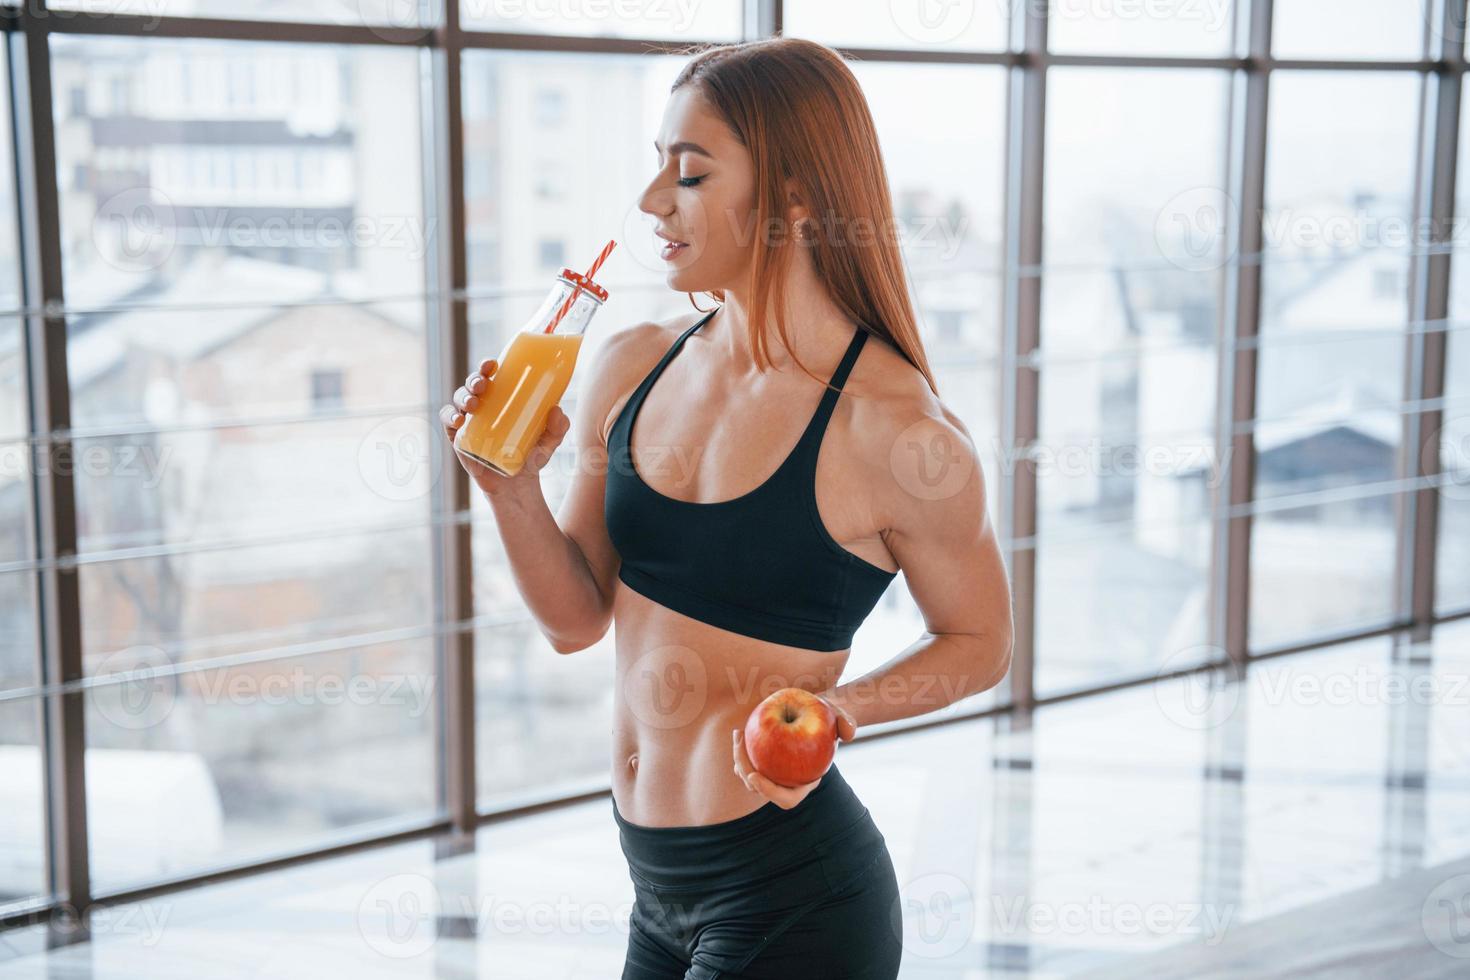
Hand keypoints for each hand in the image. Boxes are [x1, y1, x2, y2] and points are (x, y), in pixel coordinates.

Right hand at [439, 357, 571, 496]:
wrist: (518, 485)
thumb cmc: (532, 456)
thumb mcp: (549, 441)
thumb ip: (558, 427)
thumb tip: (557, 409)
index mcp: (501, 400)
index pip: (491, 376)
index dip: (487, 366)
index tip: (492, 364)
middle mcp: (483, 407)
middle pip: (472, 385)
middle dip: (474, 380)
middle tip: (483, 385)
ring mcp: (470, 422)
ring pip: (459, 400)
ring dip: (462, 397)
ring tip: (473, 404)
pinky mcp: (460, 438)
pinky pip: (448, 423)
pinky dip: (449, 417)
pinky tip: (458, 420)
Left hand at [731, 695, 857, 808]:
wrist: (814, 714)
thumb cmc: (828, 716)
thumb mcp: (841, 715)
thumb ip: (848, 723)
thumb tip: (849, 735)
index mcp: (806, 782)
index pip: (786, 799)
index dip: (769, 793)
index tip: (755, 775)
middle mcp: (788, 783)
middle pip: (761, 790)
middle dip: (746, 773)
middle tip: (740, 748)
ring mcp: (774, 775)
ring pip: (750, 778)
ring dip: (740, 761)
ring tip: (739, 735)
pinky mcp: (763, 763)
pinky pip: (748, 763)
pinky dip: (742, 751)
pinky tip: (740, 732)